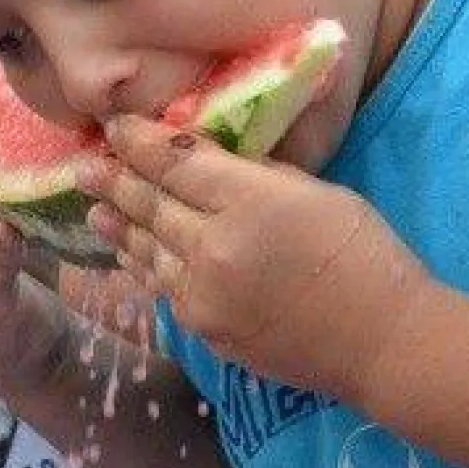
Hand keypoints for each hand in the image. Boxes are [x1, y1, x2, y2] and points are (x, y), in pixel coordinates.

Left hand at [80, 114, 429, 397]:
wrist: (384, 342)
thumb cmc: (364, 254)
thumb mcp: (316, 191)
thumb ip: (257, 175)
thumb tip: (212, 161)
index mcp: (248, 200)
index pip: (178, 162)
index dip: (141, 141)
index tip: (115, 126)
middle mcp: (214, 246)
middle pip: (151, 204)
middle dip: (115, 181)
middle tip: (85, 165)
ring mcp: (204, 293)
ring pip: (148, 249)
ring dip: (118, 225)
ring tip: (95, 208)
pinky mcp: (206, 329)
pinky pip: (164, 287)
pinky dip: (143, 265)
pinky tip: (131, 254)